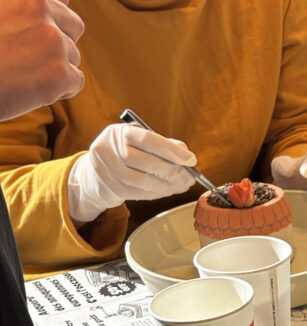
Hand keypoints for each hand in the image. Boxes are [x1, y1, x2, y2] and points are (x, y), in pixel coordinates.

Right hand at [0, 0, 84, 120]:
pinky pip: (76, 81)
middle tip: (31, 56)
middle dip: (60, 42)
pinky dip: (59, 89)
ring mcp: (51, 38)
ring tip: (22, 72)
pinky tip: (31, 88)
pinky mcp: (59, 72)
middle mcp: (37, 5)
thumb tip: (38, 10)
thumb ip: (12, 1)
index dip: (53, 18)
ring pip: (74, 55)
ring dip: (55, 67)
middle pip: (74, 26)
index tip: (40, 32)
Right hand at [67, 123, 196, 223]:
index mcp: (120, 132)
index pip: (148, 139)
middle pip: (146, 162)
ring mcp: (108, 170)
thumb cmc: (126, 152)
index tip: (191, 159)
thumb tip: (186, 154)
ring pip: (143, 181)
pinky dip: (159, 193)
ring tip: (182, 185)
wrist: (96, 171)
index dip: (171, 150)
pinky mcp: (112, 187)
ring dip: (168, 185)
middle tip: (190, 177)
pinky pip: (140, 193)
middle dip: (173, 172)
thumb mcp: (140, 140)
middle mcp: (110, 149)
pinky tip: (169, 190)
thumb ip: (163, 144)